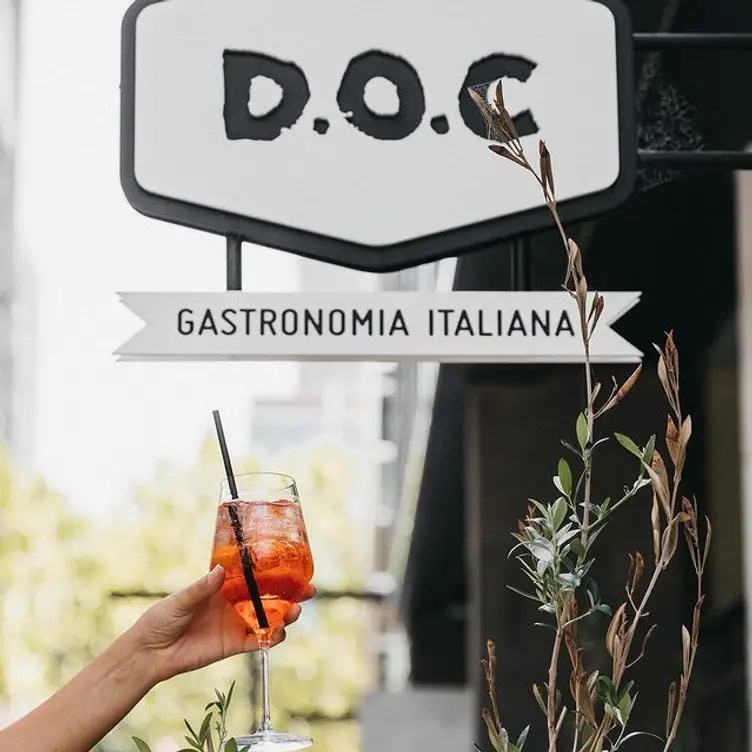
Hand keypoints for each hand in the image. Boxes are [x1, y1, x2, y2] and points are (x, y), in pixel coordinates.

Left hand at [130, 565, 315, 683]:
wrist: (151, 652)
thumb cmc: (162, 618)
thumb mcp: (181, 599)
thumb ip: (202, 587)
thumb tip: (221, 571)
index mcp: (224, 586)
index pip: (255, 576)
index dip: (274, 571)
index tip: (293, 565)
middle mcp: (234, 603)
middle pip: (269, 596)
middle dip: (290, 593)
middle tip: (308, 589)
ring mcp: (236, 624)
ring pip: (268, 618)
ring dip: (285, 615)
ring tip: (296, 611)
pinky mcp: (233, 645)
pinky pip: (258, 641)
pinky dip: (271, 638)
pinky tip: (280, 633)